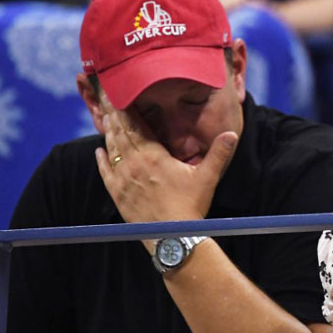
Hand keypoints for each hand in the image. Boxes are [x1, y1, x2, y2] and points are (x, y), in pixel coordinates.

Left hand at [95, 95, 237, 222]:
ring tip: (105, 119)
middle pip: (121, 134)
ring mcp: (123, 180)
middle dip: (114, 116)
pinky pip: (105, 172)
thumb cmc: (190, 206)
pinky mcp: (118, 194)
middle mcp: (134, 164)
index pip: (136, 126)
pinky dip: (102, 159)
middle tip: (106, 100)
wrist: (172, 236)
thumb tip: (232, 133)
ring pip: (112, 150)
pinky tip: (99, 151)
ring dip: (108, 133)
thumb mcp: (207, 177)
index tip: (120, 95)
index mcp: (154, 156)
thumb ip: (219, 153)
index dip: (127, 110)